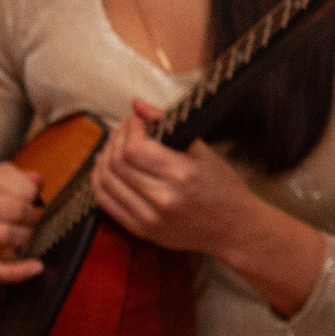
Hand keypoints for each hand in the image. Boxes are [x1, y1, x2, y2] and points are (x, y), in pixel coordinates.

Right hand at [0, 162, 47, 301]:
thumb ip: (11, 176)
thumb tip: (36, 179)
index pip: (21, 188)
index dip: (32, 196)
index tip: (28, 199)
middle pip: (16, 210)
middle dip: (29, 216)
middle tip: (25, 219)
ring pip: (7, 235)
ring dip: (24, 236)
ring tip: (21, 235)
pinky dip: (18, 271)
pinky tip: (35, 267)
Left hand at [86, 101, 263, 255]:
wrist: (234, 228)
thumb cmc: (224, 188)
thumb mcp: (205, 153)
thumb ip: (170, 126)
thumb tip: (138, 105)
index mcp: (183, 175)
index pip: (136, 148)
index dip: (129, 129)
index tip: (136, 120)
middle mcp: (163, 198)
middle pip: (117, 163)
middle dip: (116, 139)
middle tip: (124, 130)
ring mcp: (150, 218)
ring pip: (106, 182)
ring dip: (103, 159)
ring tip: (112, 147)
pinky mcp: (142, 230)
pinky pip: (106, 203)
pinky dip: (100, 183)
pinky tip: (106, 170)